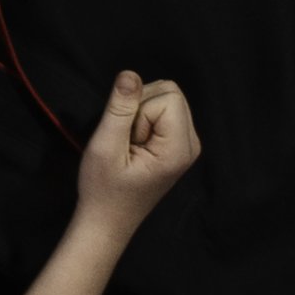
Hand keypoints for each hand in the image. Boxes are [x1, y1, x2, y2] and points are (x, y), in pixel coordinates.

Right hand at [77, 70, 200, 226]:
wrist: (106, 220)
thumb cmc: (103, 189)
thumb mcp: (104, 146)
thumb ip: (120, 109)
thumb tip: (130, 74)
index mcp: (180, 149)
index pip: (168, 96)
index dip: (140, 110)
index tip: (128, 141)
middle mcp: (191, 144)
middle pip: (170, 92)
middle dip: (141, 108)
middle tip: (127, 142)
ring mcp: (186, 144)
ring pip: (164, 97)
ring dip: (139, 114)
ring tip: (129, 145)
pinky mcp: (176, 143)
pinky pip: (161, 110)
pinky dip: (142, 120)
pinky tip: (134, 145)